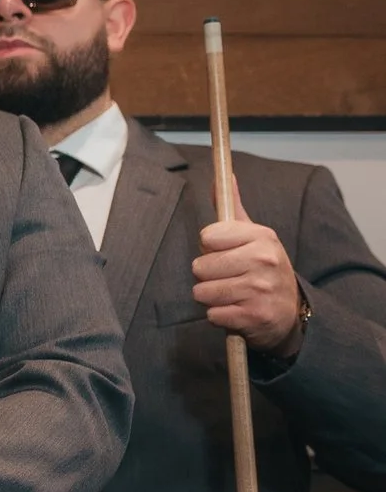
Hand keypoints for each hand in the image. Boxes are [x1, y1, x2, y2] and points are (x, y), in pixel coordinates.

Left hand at [195, 211, 303, 354]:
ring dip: (212, 297)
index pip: (207, 236)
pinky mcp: (254, 315)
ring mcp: (261, 289)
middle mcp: (264, 260)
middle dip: (207, 275)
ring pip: (202, 292)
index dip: (210, 247)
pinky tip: (237, 310)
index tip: (225, 252)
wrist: (290, 311)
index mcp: (263, 236)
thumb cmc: (262, 268)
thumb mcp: (254, 236)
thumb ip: (233, 208)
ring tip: (233, 294)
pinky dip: (220, 316)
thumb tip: (224, 176)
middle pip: (200, 266)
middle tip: (229, 277)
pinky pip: (212, 314)